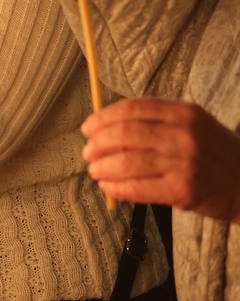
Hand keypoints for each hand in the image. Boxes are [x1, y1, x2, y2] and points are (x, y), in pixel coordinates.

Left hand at [83, 98, 239, 224]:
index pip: (133, 109)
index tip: (87, 127)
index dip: (103, 118)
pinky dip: (117, 187)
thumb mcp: (193, 125)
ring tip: (94, 169)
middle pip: (126, 134)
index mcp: (185, 112)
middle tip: (87, 151)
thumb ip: (156, 120)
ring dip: (103, 166)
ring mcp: (185, 163)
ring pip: (128, 161)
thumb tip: (106, 126)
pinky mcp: (184, 191)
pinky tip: (108, 187)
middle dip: (98, 143)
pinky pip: (138, 188)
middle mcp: (185, 135)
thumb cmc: (213, 153)